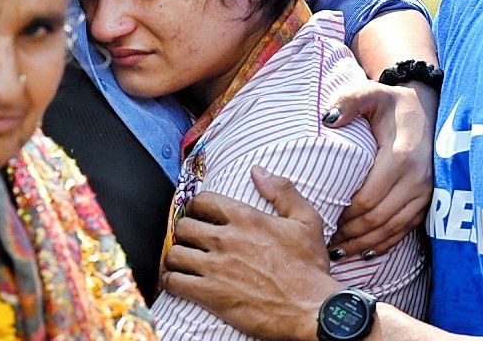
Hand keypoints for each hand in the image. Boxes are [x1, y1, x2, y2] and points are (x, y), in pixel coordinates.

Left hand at [163, 167, 337, 340]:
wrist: (311, 310)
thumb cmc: (310, 268)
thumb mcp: (306, 220)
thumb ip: (282, 190)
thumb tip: (257, 170)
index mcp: (246, 218)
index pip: (202, 201)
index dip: (197, 207)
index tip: (199, 215)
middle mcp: (226, 239)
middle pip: (183, 226)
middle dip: (184, 232)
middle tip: (191, 240)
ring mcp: (216, 267)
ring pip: (174, 254)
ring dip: (176, 257)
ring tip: (183, 261)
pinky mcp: (210, 295)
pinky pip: (174, 282)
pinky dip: (171, 281)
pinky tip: (179, 281)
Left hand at [323, 81, 435, 257]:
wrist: (427, 107)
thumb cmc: (391, 103)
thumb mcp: (370, 93)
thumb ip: (348, 102)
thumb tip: (328, 120)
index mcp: (400, 157)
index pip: (368, 198)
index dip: (345, 214)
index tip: (325, 219)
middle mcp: (417, 180)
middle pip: (379, 219)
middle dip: (351, 234)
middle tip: (326, 243)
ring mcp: (426, 193)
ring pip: (392, 229)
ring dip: (365, 244)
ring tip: (340, 252)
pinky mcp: (429, 200)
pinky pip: (406, 230)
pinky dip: (386, 244)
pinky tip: (366, 253)